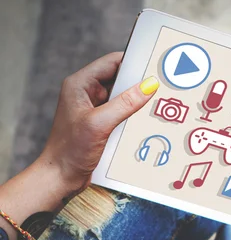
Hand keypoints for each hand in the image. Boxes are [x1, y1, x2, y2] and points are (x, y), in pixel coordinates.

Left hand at [40, 52, 159, 191]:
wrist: (61, 178)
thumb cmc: (70, 150)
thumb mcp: (100, 123)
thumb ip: (125, 103)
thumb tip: (148, 85)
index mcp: (80, 85)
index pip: (112, 63)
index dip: (133, 62)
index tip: (154, 67)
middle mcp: (86, 94)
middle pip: (120, 80)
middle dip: (139, 85)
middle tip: (160, 88)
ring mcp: (94, 110)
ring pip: (123, 98)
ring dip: (137, 103)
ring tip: (154, 105)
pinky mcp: (100, 124)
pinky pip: (122, 114)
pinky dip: (133, 116)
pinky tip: (144, 122)